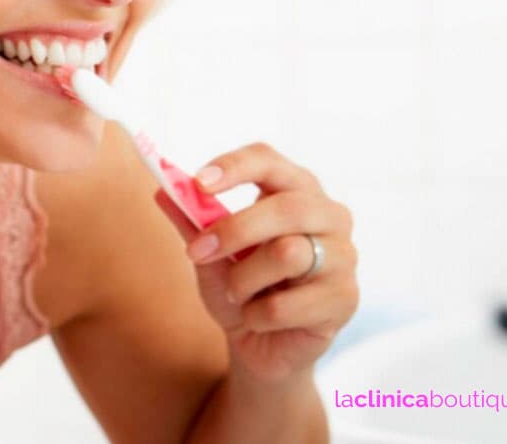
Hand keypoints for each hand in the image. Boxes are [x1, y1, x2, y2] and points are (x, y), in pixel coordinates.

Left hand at [154, 143, 357, 383]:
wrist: (261, 345)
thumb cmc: (240, 288)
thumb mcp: (210, 254)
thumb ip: (192, 222)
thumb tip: (162, 190)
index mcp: (296, 191)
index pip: (270, 161)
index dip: (235, 167)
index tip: (197, 183)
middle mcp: (329, 216)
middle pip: (287, 208)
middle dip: (234, 230)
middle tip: (196, 251)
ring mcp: (343, 258)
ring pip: (288, 254)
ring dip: (242, 280)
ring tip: (235, 294)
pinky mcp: (345, 300)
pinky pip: (285, 305)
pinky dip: (256, 315)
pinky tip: (258, 319)